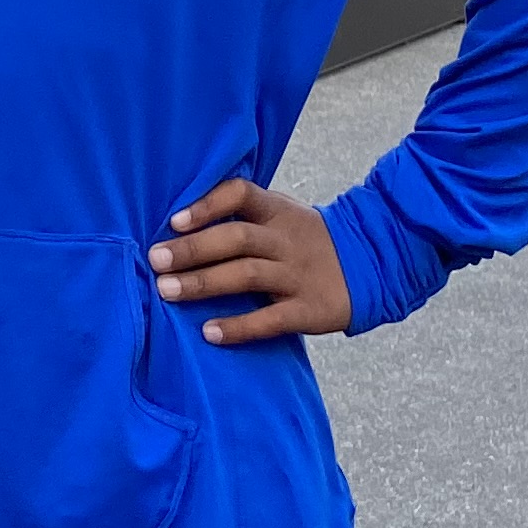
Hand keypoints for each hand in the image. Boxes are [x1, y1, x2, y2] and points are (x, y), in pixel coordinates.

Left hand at [151, 178, 353, 346]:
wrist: (372, 264)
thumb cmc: (305, 241)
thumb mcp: (282, 216)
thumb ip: (241, 218)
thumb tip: (178, 226)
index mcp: (276, 211)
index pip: (240, 194)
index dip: (207, 205)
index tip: (174, 221)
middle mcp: (285, 240)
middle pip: (236, 238)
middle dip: (192, 249)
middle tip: (156, 261)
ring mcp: (298, 275)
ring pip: (247, 275)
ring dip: (204, 283)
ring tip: (167, 292)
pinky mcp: (309, 309)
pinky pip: (270, 319)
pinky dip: (239, 326)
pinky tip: (210, 332)